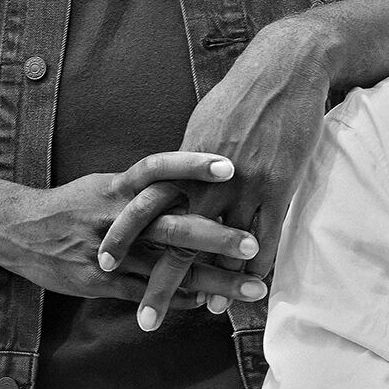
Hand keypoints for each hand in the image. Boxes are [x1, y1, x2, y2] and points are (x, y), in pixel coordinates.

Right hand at [0, 151, 260, 313]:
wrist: (18, 230)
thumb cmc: (75, 204)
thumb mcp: (108, 184)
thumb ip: (149, 186)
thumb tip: (194, 180)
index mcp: (120, 186)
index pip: (160, 169)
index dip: (193, 166)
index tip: (230, 167)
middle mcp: (116, 216)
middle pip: (173, 226)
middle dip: (216, 238)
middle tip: (254, 244)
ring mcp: (109, 251)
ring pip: (167, 268)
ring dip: (211, 280)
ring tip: (249, 288)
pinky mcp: (99, 281)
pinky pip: (145, 291)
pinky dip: (178, 298)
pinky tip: (207, 303)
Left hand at [101, 13, 341, 325]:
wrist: (284, 69)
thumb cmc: (241, 93)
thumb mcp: (202, 123)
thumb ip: (185, 159)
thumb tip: (169, 179)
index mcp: (182, 162)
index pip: (145, 209)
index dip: (124, 239)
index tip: (104, 265)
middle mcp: (207, 180)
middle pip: (176, 240)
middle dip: (159, 282)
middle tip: (143, 319)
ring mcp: (244, 185)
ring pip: (222, 248)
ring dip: (215, 284)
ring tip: (205, 311)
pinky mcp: (278, 186)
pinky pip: (266, 238)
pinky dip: (256, 267)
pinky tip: (252, 287)